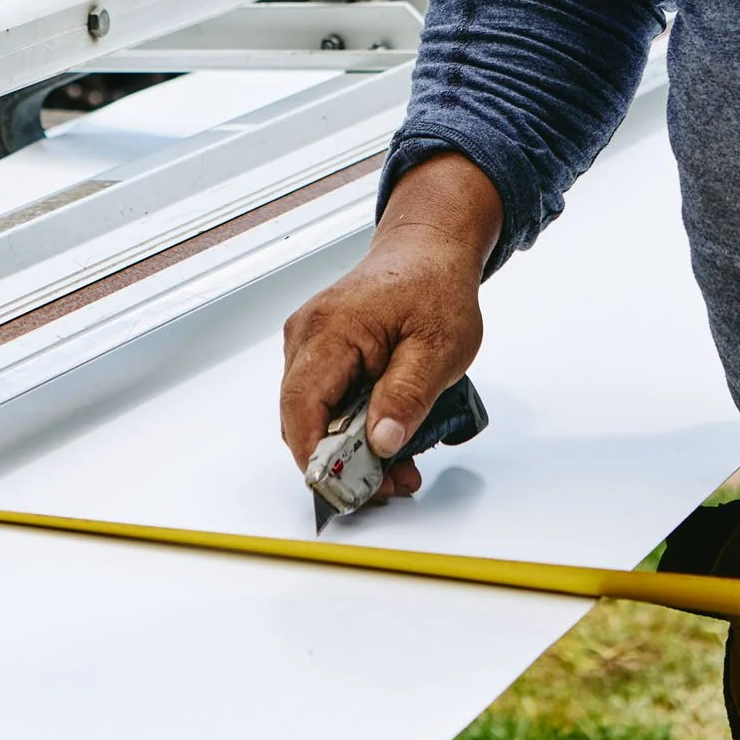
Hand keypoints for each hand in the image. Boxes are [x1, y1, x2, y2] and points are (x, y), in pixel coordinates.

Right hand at [279, 153, 501, 500]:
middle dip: (343, 461)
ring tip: (398, 462)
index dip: (319, 458)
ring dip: (349, 447)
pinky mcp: (319, 352)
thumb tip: (381, 442)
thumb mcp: (438, 348)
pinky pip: (323, 401)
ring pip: (312, 415)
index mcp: (331, 330)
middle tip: (392, 481)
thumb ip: (407, 396)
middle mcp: (307, 335)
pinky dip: (350, 425)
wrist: (429, 250)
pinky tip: (384, 433)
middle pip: (302, 419)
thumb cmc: (435, 287)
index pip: (302, 409)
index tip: (352, 489)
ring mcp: (308, 343)